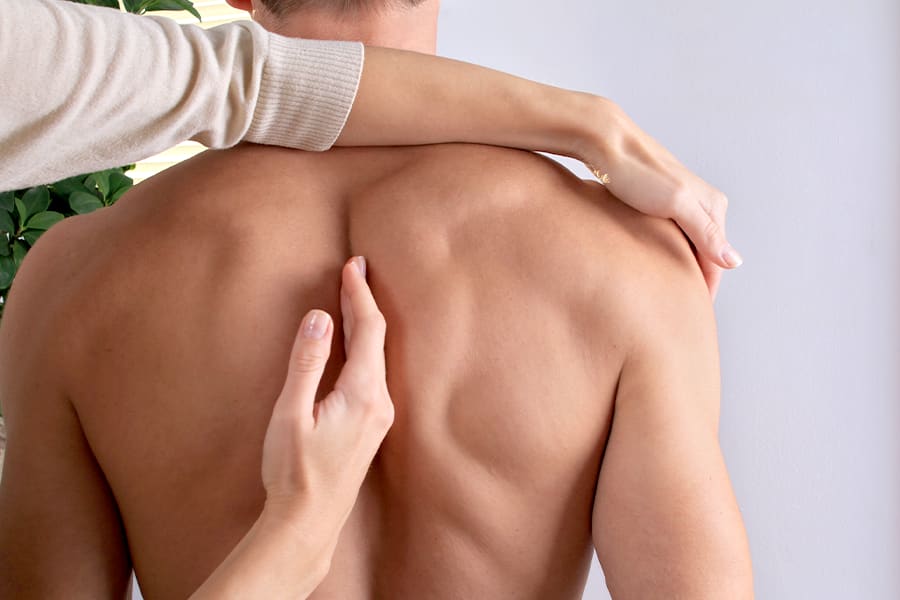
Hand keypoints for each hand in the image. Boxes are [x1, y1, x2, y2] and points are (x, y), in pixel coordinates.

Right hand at [261, 256, 393, 529]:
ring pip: (379, 356)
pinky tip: (356, 342)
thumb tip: (320, 319)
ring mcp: (380, 416)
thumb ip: (307, 363)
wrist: (308, 521)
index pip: (369, 330)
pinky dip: (365, 347)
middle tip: (357, 268)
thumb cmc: (294, 471)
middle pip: (379, 338)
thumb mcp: (292, 414)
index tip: (354, 265)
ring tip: (355, 295)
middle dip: (366, 301)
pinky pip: (375, 373)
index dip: (360, 294)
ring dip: (366, 323)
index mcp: (364, 394)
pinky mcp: (373, 426)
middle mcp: (381, 402)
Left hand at [582, 99, 741, 299]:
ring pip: (684, 245)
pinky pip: (667, 235)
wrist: (603, 141)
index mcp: (712, 205)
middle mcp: (702, 202)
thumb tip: (735, 262)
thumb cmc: (635, 172)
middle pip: (703, 253)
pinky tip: (646, 267)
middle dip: (692, 282)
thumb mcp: (675, 203)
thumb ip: (705, 232)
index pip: (717, 260)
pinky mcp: (657, 199)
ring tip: (661, 297)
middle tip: (675, 315)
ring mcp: (679, 200)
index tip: (692, 319)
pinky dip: (661, 254)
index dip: (705, 290)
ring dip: (676, 269)